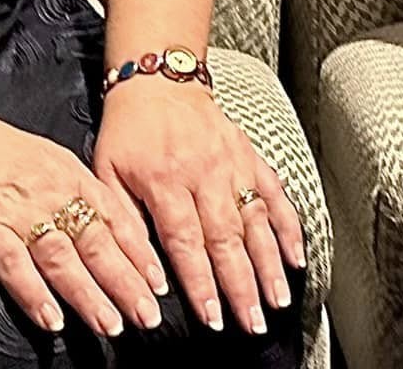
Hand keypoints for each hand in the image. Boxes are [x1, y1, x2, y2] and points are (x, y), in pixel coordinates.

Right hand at [0, 108, 168, 339]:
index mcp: (72, 175)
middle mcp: (53, 193)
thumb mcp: (46, 157)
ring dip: (90, 296)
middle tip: (148, 314)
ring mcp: (19, 212)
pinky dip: (34, 294)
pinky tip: (51, 319)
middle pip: (99, 244)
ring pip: (64, 259)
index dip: (141, 254)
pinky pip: (15, 266)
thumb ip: (75, 189)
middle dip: (127, 283)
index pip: (117, 218)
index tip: (159, 282)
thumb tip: (106, 221)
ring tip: (110, 324)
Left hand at [93, 76, 306, 335]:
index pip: (187, 243)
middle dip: (243, 285)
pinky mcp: (250, 155)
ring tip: (279, 297)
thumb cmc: (128, 131)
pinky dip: (288, 225)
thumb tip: (147, 277)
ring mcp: (233, 163)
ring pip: (257, 220)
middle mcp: (205, 173)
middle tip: (254, 321)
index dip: (202, 284)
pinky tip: (296, 254)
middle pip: (228, 238)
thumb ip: (125, 227)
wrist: (159, 81)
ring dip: (270, 263)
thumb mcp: (106, 175)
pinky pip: (275, 193)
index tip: (214, 319)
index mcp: (165, 181)